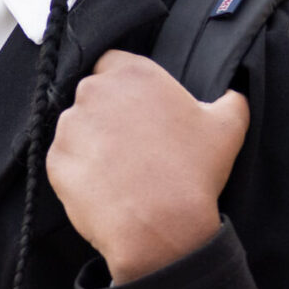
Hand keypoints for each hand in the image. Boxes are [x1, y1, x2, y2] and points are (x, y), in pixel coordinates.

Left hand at [46, 49, 249, 284]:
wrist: (162, 225)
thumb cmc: (195, 172)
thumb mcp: (230, 126)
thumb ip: (231, 98)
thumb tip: (233, 93)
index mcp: (134, 73)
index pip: (113, 63)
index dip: (124, 86)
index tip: (136, 109)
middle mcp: (95, 91)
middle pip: (92, 95)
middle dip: (106, 114)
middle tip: (130, 144)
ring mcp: (70, 126)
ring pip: (75, 128)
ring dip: (90, 142)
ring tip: (118, 170)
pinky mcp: (55, 160)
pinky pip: (64, 160)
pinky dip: (78, 171)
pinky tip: (105, 187)